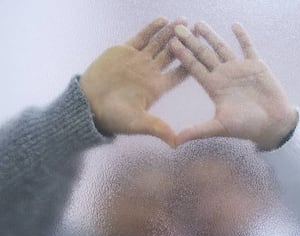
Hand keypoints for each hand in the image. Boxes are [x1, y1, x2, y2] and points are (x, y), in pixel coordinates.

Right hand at [79, 17, 187, 146]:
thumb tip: (176, 144)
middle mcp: (151, 72)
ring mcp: (139, 60)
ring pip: (159, 43)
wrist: (88, 103)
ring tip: (184, 21)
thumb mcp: (138, 123)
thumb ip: (158, 128)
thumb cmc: (113, 117)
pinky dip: (152, 29)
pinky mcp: (125, 50)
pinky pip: (141, 37)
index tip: (203, 56)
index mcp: (157, 88)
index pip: (178, 75)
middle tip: (198, 32)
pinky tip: (163, 20)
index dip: (190, 65)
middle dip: (184, 43)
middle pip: (172, 55)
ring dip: (171, 33)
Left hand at [169, 22, 297, 149]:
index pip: (194, 67)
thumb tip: (174, 141)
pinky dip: (242, 36)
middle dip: (191, 41)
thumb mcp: (219, 127)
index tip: (171, 43)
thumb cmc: (246, 127)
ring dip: (211, 35)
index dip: (182, 55)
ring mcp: (239, 69)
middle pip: (204, 54)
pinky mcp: (256, 65)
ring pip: (221, 48)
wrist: (272, 125)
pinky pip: (247, 47)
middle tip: (178, 27)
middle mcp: (223, 75)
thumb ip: (197, 130)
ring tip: (198, 23)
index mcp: (213, 87)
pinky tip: (234, 24)